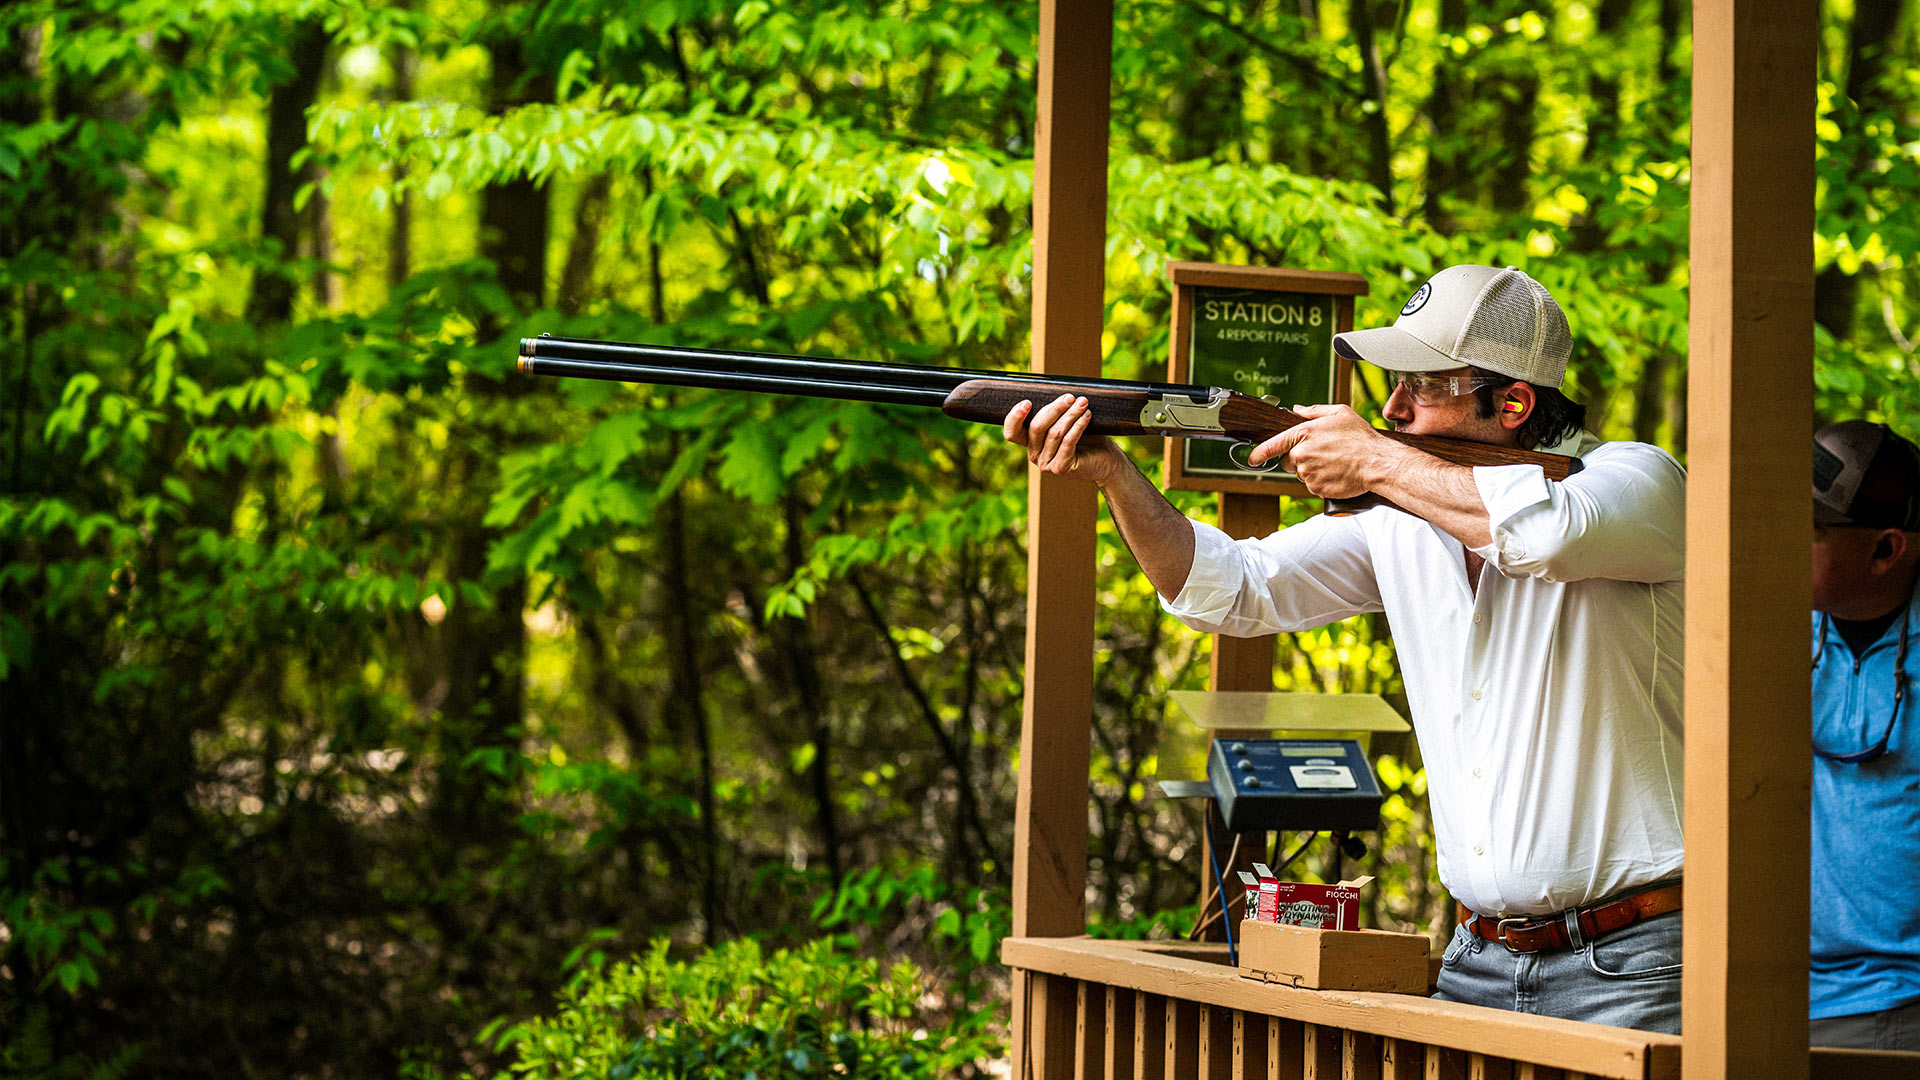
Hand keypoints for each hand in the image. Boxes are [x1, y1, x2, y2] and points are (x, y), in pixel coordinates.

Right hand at [1003, 393, 1124, 484]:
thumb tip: (1056, 390)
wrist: (1105, 460)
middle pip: (1037, 427)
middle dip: (1054, 408)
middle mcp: (1034, 454)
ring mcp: (1046, 464)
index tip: (1027, 403)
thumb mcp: (1067, 421)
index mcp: (1030, 442)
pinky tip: (1086, 416)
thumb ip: (1056, 412)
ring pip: (1055, 432)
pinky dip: (1078, 426)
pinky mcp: (1060, 468)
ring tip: (1083, 403)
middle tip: (1070, 397)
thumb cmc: (1087, 438)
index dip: (1015, 417)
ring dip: (1070, 415)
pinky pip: (1067, 441)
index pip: (1012, 432)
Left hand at [1248, 403, 1394, 498]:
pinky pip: (1312, 486)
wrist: (1376, 463)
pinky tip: (1336, 473)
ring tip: (1334, 462)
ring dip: (1312, 470)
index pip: (1272, 445)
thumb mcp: (1339, 413)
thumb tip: (1297, 410)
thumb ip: (1313, 412)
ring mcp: (1308, 474)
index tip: (1252, 459)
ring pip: (1301, 474)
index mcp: (1303, 434)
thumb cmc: (1361, 437)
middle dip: (1299, 458)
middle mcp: (1301, 455)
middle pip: (1288, 461)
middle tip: (1322, 454)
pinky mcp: (1316, 489)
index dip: (1259, 453)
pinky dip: (1321, 481)